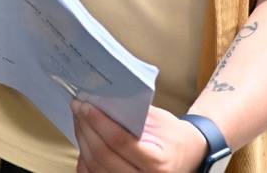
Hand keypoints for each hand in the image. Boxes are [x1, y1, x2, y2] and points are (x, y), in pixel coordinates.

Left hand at [72, 101, 208, 172]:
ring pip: (95, 167)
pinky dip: (84, 160)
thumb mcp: (159, 120)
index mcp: (157, 162)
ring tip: (79, 121)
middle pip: (103, 155)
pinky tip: (84, 141)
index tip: (85, 105)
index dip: (98, 122)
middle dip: (86, 129)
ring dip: (82, 142)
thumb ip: (133, 112)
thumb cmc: (173, 135)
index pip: (120, 141)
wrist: (188, 155)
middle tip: (77, 108)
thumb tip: (100, 100)